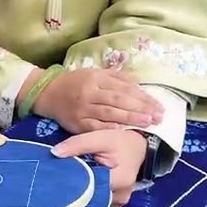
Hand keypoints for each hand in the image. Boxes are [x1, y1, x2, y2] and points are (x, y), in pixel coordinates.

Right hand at [34, 68, 162, 133]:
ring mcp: (83, 109)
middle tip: (158, 116)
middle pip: (119, 100)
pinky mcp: (77, 123)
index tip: (158, 106)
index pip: (124, 88)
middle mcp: (90, 92)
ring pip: (109, 113)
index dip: (143, 97)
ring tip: (147, 123)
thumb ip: (118, 78)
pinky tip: (123, 132)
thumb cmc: (76, 83)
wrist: (48, 93)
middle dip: (141, 109)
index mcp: (97, 78)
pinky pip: (95, 127)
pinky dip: (109, 129)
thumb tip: (140, 83)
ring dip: (130, 119)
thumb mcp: (96, 74)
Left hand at [52, 129, 147, 206]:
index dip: (71, 183)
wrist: (138, 147)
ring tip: (66, 186)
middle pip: (90, 199)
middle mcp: (120, 197)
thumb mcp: (100, 137)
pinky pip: (98, 204)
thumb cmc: (120, 141)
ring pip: (93, 204)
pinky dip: (88, 198)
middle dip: (74, 192)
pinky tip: (78, 190)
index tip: (56, 177)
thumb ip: (78, 144)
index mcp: (119, 181)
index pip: (89, 188)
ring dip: (80, 196)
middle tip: (57, 183)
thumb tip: (55, 153)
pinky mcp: (115, 204)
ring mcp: (119, 203)